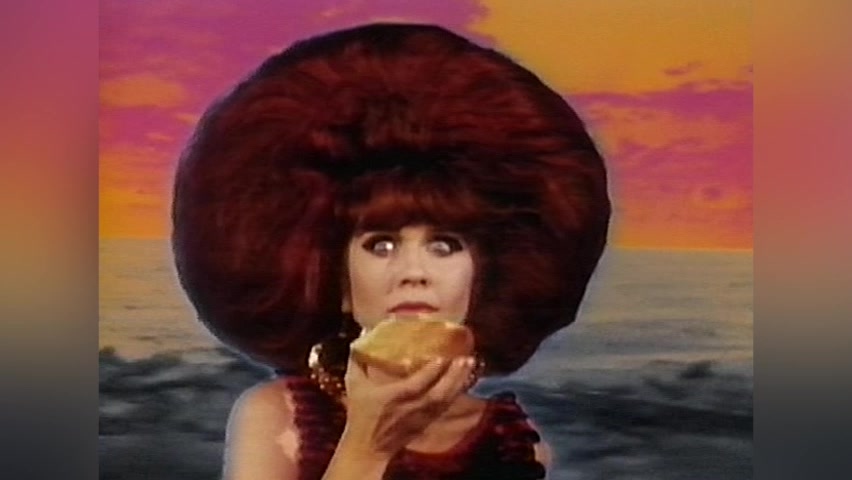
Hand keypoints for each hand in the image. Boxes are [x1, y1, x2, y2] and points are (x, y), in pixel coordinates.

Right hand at [339, 355, 476, 457]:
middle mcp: (411, 408)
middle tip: (466, 357)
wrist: (368, 447)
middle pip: (438, 393)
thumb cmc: (360, 413)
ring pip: (446, 400)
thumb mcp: (354, 384)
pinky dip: (457, 391)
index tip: (442, 357)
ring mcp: (422, 416)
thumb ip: (357, 359)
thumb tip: (364, 332)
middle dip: (453, 376)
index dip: (430, 372)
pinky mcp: (428, 422)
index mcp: (393, 397)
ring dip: (459, 382)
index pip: (416, 385)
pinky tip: (465, 378)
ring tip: (470, 363)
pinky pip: (446, 406)